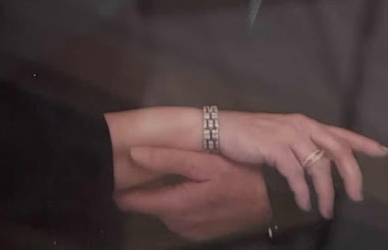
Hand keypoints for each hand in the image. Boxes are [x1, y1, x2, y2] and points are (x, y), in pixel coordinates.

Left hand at [116, 147, 269, 240]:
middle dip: (146, 190)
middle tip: (148, 168)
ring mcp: (191, 232)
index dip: (122, 189)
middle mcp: (178, 225)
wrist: (273, 200)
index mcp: (175, 206)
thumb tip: (133, 153)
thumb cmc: (239, 175)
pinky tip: (192, 189)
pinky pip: (181, 218)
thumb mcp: (205, 162)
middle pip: (149, 206)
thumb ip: (167, 159)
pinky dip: (181, 205)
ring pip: (165, 212)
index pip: (133, 203)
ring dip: (165, 197)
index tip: (115, 175)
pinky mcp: (202, 234)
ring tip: (172, 175)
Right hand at [215, 111, 386, 217]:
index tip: (383, 151)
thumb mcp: (282, 138)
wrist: (221, 130)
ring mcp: (288, 134)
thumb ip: (302, 148)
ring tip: (326, 210)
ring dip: (325, 192)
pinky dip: (303, 191)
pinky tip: (304, 203)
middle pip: (338, 149)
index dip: (363, 142)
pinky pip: (296, 174)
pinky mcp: (275, 146)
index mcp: (306, 123)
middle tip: (356, 197)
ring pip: (319, 166)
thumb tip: (321, 169)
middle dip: (351, 175)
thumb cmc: (251, 136)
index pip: (341, 132)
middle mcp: (302, 125)